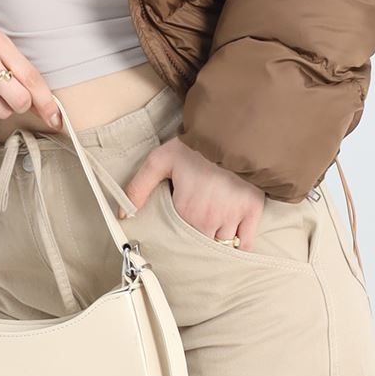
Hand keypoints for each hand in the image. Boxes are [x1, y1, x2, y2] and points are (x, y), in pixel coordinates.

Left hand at [122, 136, 266, 249]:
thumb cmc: (196, 145)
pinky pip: (245, 244)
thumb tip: (122, 215)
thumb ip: (138, 187)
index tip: (178, 229)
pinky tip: (234, 240)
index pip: (179, 239)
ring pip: (222, 245)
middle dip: (197, 240)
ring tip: (214, 231)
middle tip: (196, 229)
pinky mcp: (252, 211)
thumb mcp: (160, 160)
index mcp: (184, 210)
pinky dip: (240, 246)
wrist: (232, 129)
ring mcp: (232, 217)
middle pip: (200, 245)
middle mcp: (208, 220)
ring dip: (218, 242)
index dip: (178, 235)